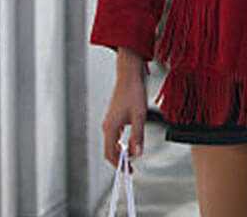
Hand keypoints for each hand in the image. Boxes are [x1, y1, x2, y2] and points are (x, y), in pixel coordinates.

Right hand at [102, 48, 146, 167]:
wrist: (129, 75)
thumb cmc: (134, 93)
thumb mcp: (139, 116)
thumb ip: (137, 135)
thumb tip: (136, 154)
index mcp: (110, 127)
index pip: (110, 153)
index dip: (119, 165)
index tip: (129, 171)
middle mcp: (107, 126)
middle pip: (110, 149)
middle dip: (120, 160)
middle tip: (132, 166)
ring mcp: (109, 121)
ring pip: (112, 142)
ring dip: (121, 151)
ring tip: (132, 155)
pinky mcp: (113, 117)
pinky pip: (114, 135)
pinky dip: (121, 142)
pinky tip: (130, 142)